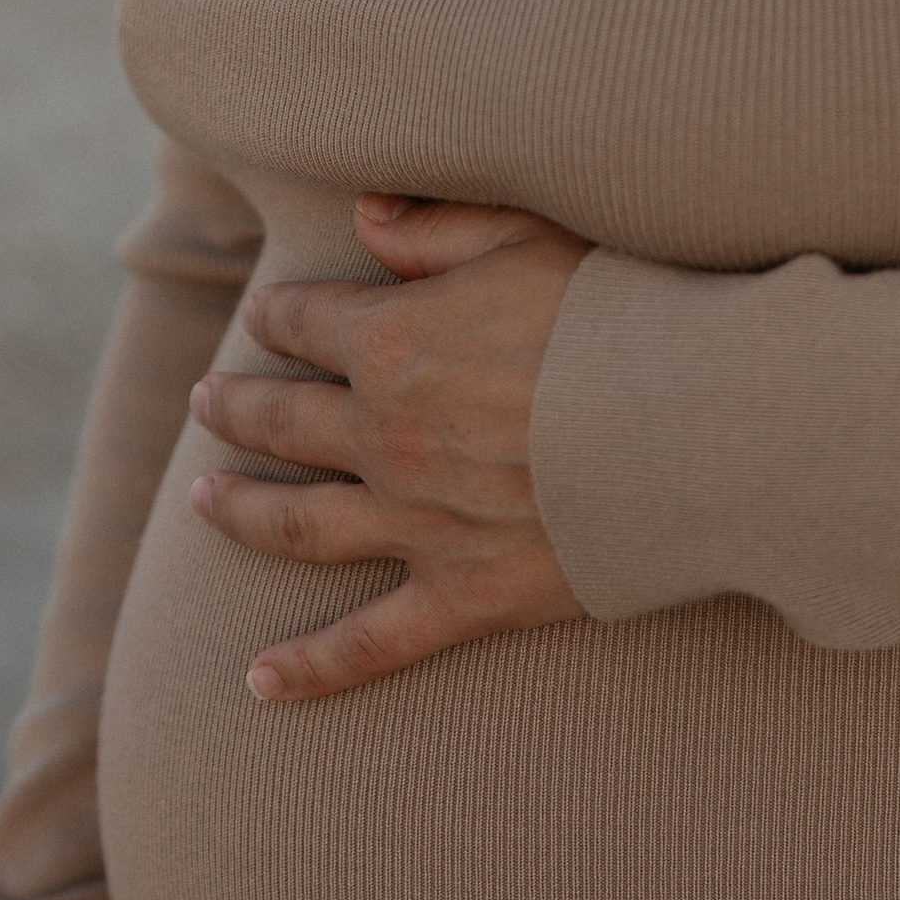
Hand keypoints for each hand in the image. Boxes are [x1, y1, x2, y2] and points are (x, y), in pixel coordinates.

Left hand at [189, 192, 588, 699]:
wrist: (696, 431)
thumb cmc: (627, 320)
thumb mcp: (530, 234)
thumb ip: (437, 226)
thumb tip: (363, 217)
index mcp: (392, 340)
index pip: (307, 323)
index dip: (279, 316)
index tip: (266, 317)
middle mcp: (384, 436)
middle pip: (283, 420)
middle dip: (236, 407)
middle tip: (207, 400)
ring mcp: (416, 524)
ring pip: (296, 524)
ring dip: (239, 511)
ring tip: (203, 500)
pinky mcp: (463, 596)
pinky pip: (368, 643)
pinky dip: (309, 667)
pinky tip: (258, 681)